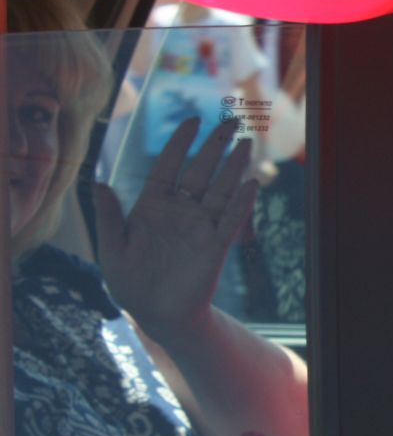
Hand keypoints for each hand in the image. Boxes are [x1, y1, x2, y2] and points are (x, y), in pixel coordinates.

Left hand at [92, 116, 256, 345]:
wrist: (157, 314)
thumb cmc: (130, 283)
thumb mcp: (112, 250)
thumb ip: (109, 217)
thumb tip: (98, 183)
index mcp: (151, 207)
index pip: (168, 167)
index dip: (180, 144)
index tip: (192, 121)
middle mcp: (179, 212)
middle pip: (200, 172)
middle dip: (215, 146)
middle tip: (230, 121)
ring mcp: (200, 227)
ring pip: (220, 190)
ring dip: (233, 167)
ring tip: (246, 142)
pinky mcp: (215, 247)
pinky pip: (231, 221)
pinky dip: (242, 204)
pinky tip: (251, 184)